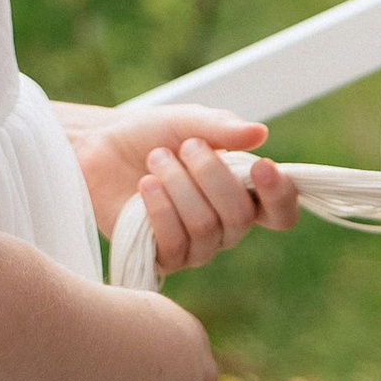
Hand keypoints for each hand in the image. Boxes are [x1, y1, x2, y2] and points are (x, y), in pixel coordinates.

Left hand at [53, 104, 299, 270]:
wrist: (99, 149)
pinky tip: (145, 186)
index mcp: (243, 193)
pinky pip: (174, 243)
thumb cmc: (150, 135)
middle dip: (210, 174)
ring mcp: (196, 247)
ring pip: (205, 227)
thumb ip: (222, 127)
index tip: (262, 165)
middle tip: (184, 146)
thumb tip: (259, 133)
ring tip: (155, 159)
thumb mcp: (187, 121)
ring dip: (178, 185)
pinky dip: (158, 208)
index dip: (280, 195)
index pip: (280, 212)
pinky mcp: (164, 258)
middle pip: (240, 216)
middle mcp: (226, 226)